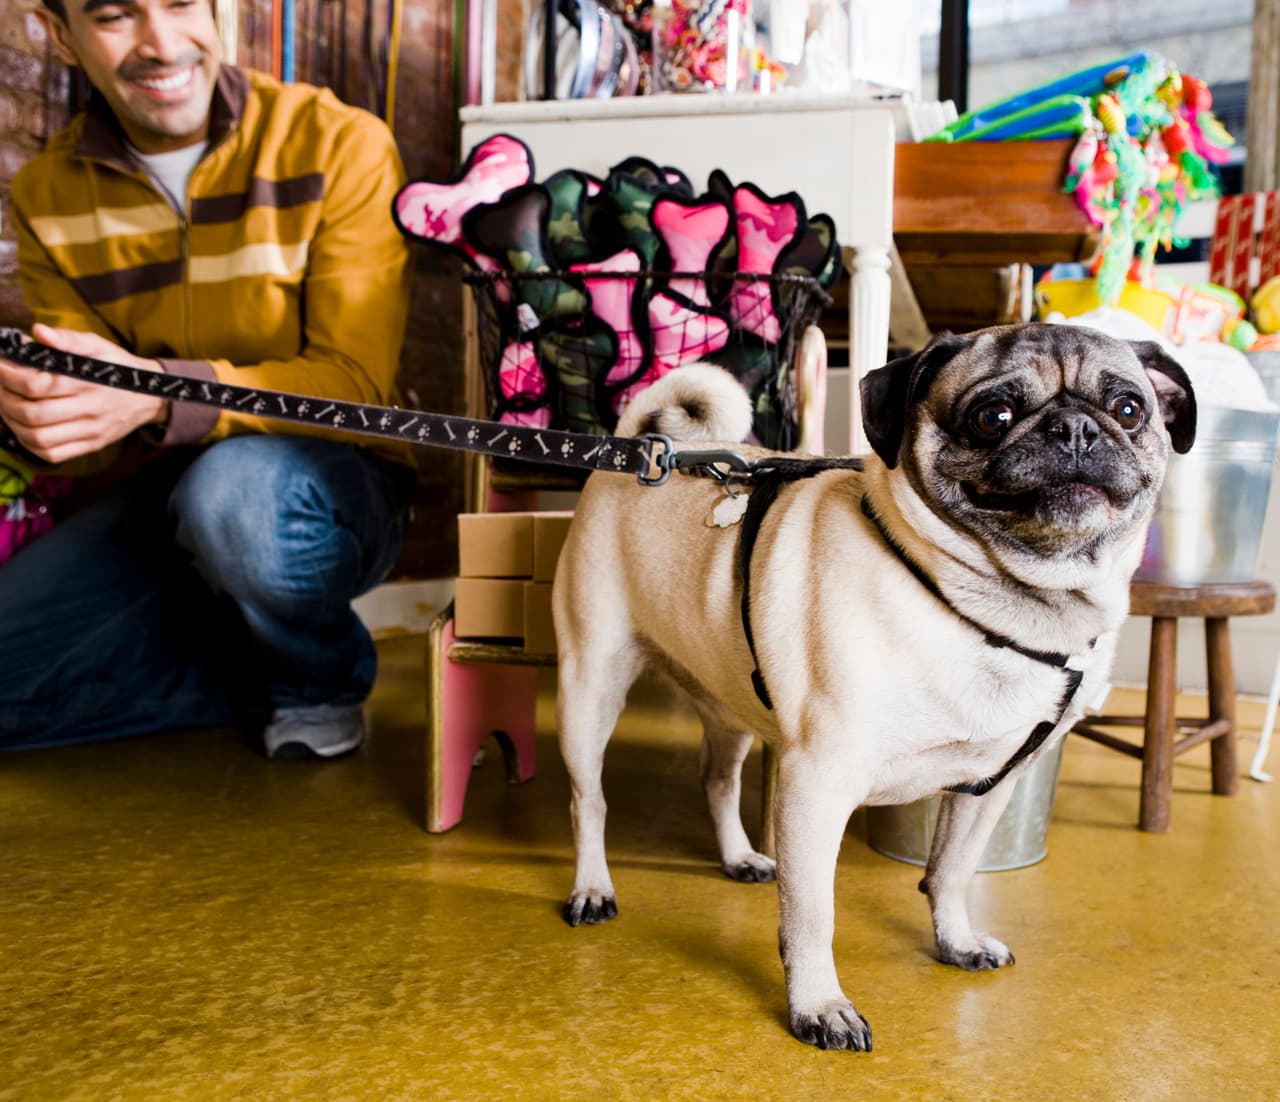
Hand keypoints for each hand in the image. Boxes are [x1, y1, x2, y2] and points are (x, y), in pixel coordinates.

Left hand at [0, 324, 168, 462]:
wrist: (149, 397)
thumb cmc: (117, 367)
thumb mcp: (98, 345)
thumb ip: (67, 338)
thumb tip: (38, 332)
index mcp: (88, 381)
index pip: (36, 384)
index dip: (9, 376)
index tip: (2, 366)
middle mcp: (90, 409)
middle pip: (32, 413)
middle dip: (5, 399)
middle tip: (0, 388)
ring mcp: (91, 431)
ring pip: (38, 437)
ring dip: (13, 423)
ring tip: (8, 407)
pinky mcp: (91, 445)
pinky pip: (51, 454)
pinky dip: (29, 443)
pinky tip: (25, 428)